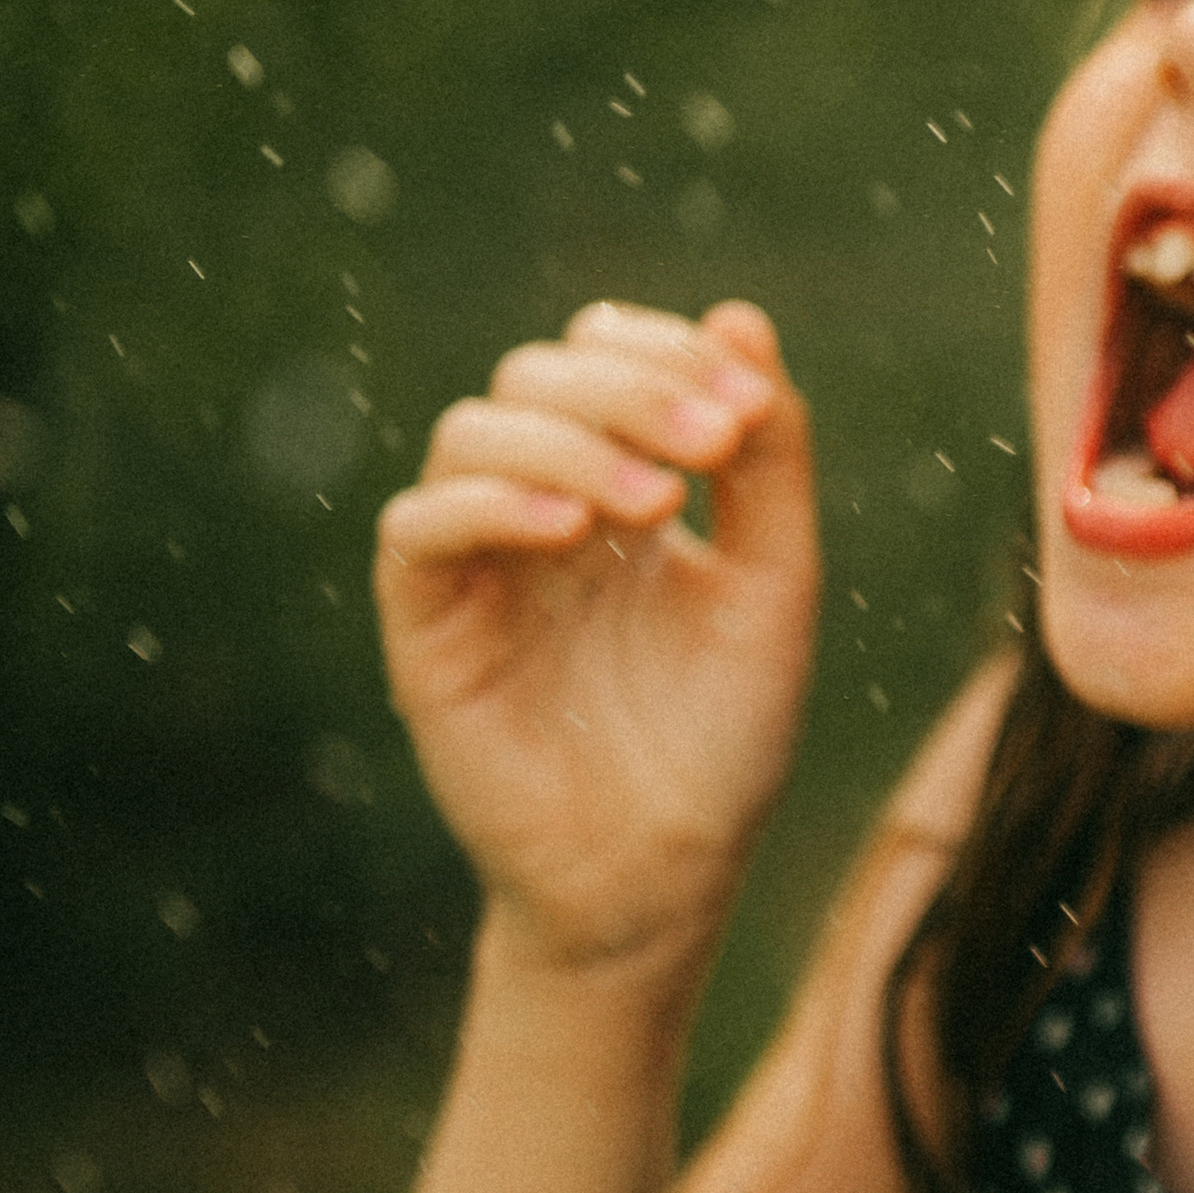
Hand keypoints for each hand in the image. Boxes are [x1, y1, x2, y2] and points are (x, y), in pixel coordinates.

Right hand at [374, 299, 817, 968]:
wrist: (665, 876)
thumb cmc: (721, 737)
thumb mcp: (774, 583)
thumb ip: (770, 458)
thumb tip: (740, 315)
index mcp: (620, 482)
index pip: (607, 352)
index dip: (668, 354)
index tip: (745, 408)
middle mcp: (538, 507)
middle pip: (539, 372)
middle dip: (630, 387)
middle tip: (710, 440)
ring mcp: (477, 562)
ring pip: (475, 432)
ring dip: (571, 443)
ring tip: (655, 503)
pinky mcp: (426, 626)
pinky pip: (419, 528)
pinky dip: (492, 505)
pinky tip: (573, 535)